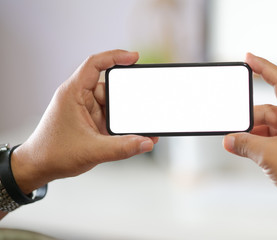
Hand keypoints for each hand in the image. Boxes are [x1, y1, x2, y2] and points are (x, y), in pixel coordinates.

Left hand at [11, 50, 158, 194]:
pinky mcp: (92, 121)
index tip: (135, 58)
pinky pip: (112, 117)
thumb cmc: (53, 153)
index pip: (94, 64)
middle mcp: (80, 98)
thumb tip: (147, 142)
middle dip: (127, 97)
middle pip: (110, 88)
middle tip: (143, 104)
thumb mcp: (92, 150)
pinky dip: (123, 125)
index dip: (115, 57)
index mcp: (73, 93)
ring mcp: (86, 110)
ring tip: (139, 126)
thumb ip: (122, 147)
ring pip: (113, 105)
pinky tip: (134, 134)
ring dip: (126, 115)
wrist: (38, 168)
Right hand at [223, 53, 276, 238]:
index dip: (263, 67)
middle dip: (248, 121)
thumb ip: (245, 144)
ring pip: (267, 128)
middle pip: (267, 111)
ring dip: (251, 136)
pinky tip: (246, 152)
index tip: (249, 58)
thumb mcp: (268, 154)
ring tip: (237, 146)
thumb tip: (229, 140)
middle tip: (232, 130)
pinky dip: (258, 145)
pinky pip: (271, 141)